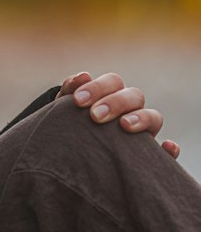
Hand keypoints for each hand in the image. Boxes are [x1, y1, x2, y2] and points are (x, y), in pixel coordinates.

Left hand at [56, 72, 180, 159]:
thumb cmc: (67, 126)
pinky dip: (168, 150)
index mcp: (111, 94)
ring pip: (153, 117)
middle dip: (116, 102)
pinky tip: (165, 147)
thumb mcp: (63, 110)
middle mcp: (130, 109)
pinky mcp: (148, 155)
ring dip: (142, 118)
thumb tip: (83, 76)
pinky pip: (166, 152)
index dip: (97, 87)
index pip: (113, 82)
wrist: (66, 154)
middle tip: (94, 116)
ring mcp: (142, 131)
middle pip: (134, 96)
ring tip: (124, 126)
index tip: (78, 100)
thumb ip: (70, 92)